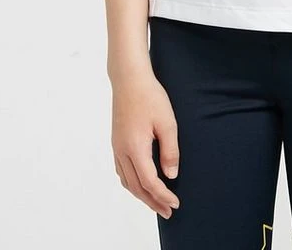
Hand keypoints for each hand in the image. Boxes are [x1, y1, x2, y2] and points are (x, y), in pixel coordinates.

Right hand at [111, 70, 181, 219]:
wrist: (129, 79)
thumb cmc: (150, 96)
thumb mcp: (167, 122)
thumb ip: (170, 150)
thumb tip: (171, 175)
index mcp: (135, 148)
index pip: (149, 182)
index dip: (163, 195)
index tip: (175, 203)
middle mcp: (122, 151)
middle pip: (136, 187)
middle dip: (152, 202)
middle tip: (167, 211)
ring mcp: (117, 147)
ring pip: (126, 181)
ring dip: (141, 195)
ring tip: (156, 202)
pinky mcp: (116, 141)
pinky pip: (121, 171)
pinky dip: (132, 183)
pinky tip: (140, 182)